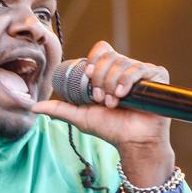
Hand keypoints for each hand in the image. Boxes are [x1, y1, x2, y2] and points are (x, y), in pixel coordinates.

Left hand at [32, 41, 174, 186]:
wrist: (132, 141)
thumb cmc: (110, 129)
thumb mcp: (80, 116)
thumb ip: (59, 109)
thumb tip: (33, 107)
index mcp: (109, 72)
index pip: (100, 50)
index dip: (93, 62)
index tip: (89, 80)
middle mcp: (125, 68)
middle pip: (108, 56)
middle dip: (100, 79)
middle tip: (101, 99)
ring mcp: (142, 72)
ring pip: (122, 63)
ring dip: (112, 85)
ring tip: (113, 103)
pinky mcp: (157, 77)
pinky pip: (140, 69)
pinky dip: (127, 82)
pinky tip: (123, 96)